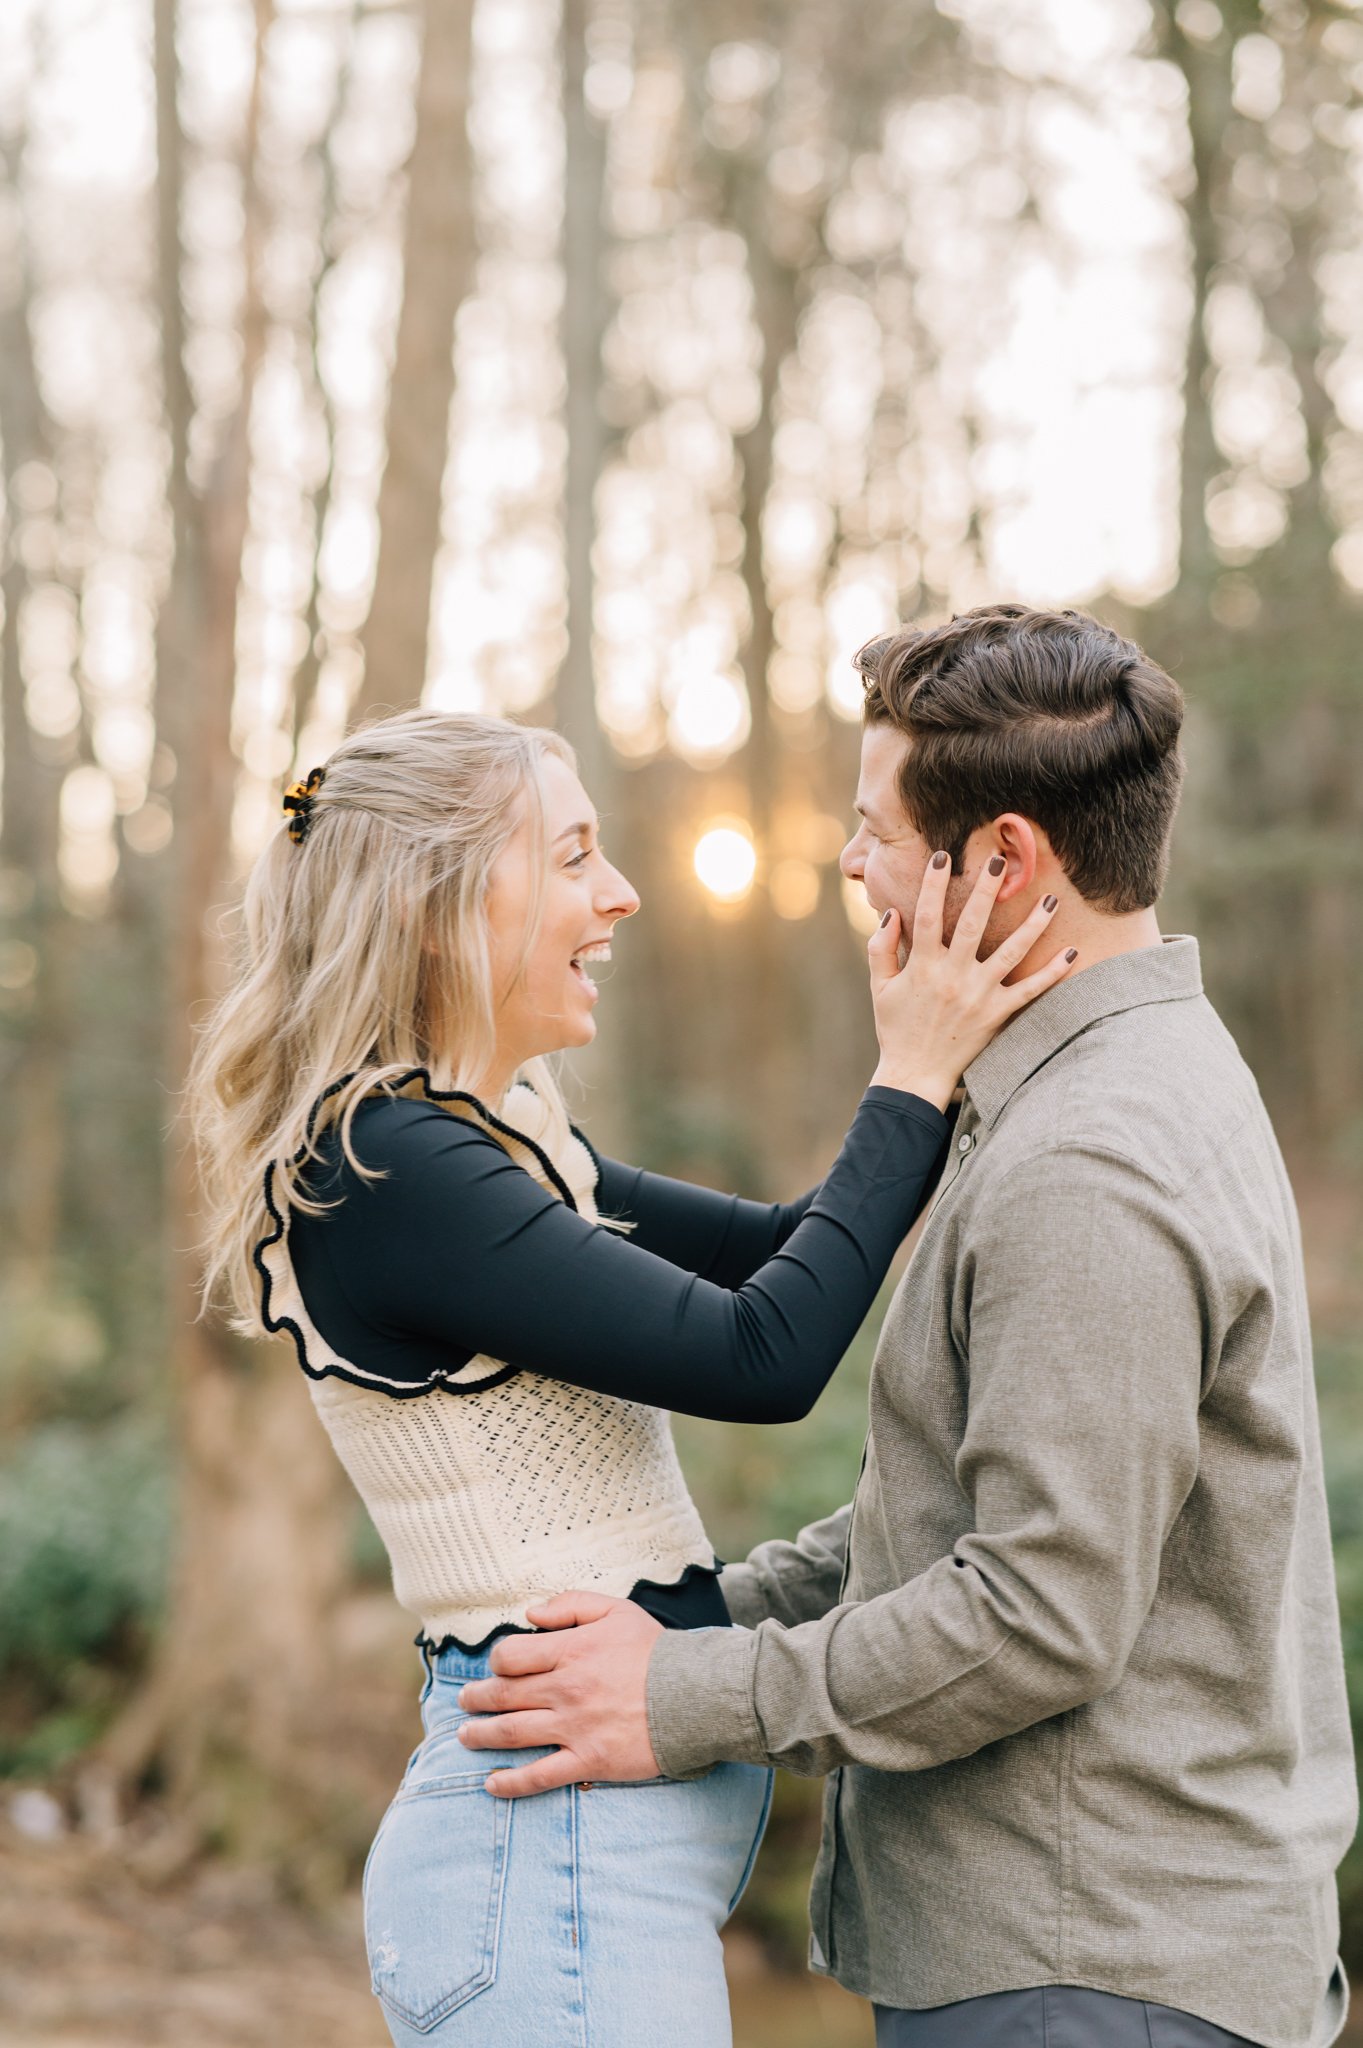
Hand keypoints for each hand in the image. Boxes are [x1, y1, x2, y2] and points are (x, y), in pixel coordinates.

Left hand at [456, 1591, 663, 1797]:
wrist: (695, 1695)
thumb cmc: (655, 1650)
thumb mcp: (616, 1609)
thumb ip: (570, 1603)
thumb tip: (530, 1614)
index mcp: (569, 1651)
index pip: (510, 1656)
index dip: (496, 1661)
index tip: (497, 1666)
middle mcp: (565, 1689)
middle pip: (503, 1695)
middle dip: (477, 1699)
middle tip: (466, 1703)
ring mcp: (574, 1728)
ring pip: (512, 1733)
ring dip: (482, 1735)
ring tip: (466, 1736)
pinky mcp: (588, 1760)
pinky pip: (540, 1775)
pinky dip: (511, 1783)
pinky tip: (491, 1784)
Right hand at [868, 856, 1075, 1109]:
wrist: (915, 1074)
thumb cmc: (895, 1028)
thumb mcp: (880, 988)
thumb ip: (881, 948)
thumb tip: (891, 913)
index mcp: (922, 966)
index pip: (926, 915)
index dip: (932, 884)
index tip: (943, 856)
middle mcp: (952, 976)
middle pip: (972, 924)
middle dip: (985, 890)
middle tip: (1000, 861)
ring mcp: (978, 995)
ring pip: (1011, 952)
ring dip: (1033, 925)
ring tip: (1051, 900)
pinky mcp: (997, 1014)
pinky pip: (1030, 991)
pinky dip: (1052, 973)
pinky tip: (1072, 953)